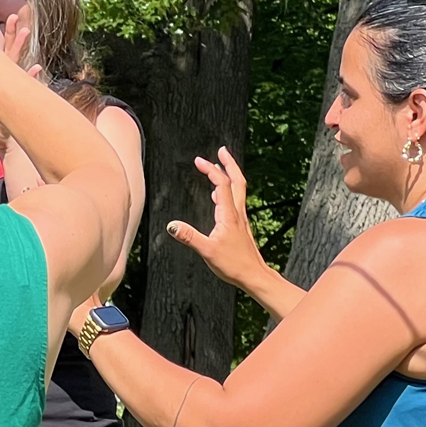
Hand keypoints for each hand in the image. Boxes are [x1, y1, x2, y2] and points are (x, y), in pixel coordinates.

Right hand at [167, 147, 271, 287]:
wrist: (254, 276)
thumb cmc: (234, 265)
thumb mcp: (207, 251)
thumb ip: (189, 237)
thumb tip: (171, 225)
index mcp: (229, 215)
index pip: (221, 184)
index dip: (211, 170)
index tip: (198, 160)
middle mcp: (237, 213)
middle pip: (237, 181)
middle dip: (229, 164)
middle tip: (222, 150)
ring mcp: (241, 218)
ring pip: (238, 189)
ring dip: (230, 174)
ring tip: (220, 166)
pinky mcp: (241, 225)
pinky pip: (236, 200)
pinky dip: (228, 190)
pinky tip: (219, 196)